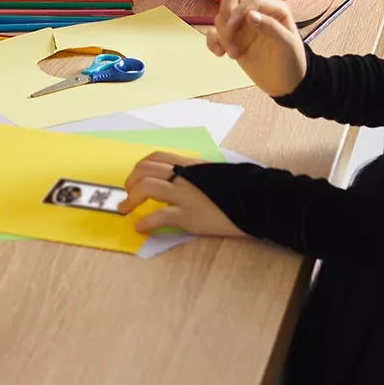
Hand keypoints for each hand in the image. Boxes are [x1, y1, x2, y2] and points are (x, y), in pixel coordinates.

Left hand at [120, 153, 245, 236]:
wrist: (256, 200)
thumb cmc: (238, 190)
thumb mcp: (214, 176)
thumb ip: (197, 177)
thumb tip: (183, 182)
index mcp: (190, 166)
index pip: (157, 157)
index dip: (140, 167)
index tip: (134, 177)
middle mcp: (184, 176)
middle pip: (146, 170)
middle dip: (131, 181)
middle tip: (127, 195)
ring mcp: (185, 195)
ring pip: (148, 187)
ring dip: (132, 198)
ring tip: (127, 210)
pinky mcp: (189, 215)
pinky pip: (160, 216)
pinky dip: (146, 222)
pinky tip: (140, 227)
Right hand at [207, 0, 306, 97]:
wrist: (287, 85)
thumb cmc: (293, 62)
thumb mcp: (287, 45)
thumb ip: (271, 27)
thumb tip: (250, 14)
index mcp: (272, 9)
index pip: (250, 0)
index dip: (238, 11)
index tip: (231, 29)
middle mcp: (256, 12)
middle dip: (225, 16)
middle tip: (228, 35)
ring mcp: (243, 26)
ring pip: (221, 17)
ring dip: (222, 34)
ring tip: (233, 54)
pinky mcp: (234, 39)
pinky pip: (215, 33)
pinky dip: (212, 41)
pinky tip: (219, 53)